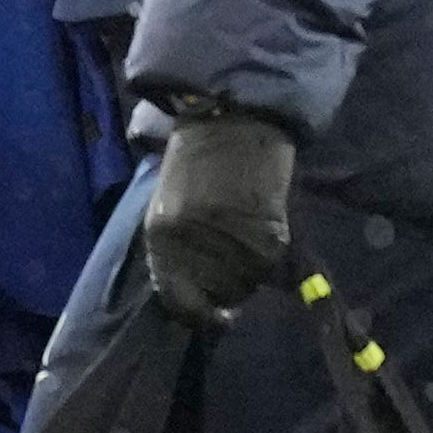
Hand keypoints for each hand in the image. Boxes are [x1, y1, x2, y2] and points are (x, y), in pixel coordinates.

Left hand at [144, 109, 296, 322]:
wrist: (234, 118)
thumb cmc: (196, 160)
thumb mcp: (169, 207)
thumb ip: (175, 251)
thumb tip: (197, 295)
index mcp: (162, 237)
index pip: (177, 299)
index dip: (196, 313)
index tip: (213, 314)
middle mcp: (192, 245)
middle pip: (217, 294)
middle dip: (227, 286)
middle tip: (234, 262)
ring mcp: (230, 240)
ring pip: (246, 282)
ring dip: (250, 269)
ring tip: (249, 238)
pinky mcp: (266, 232)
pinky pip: (271, 262)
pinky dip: (270, 250)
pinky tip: (265, 225)